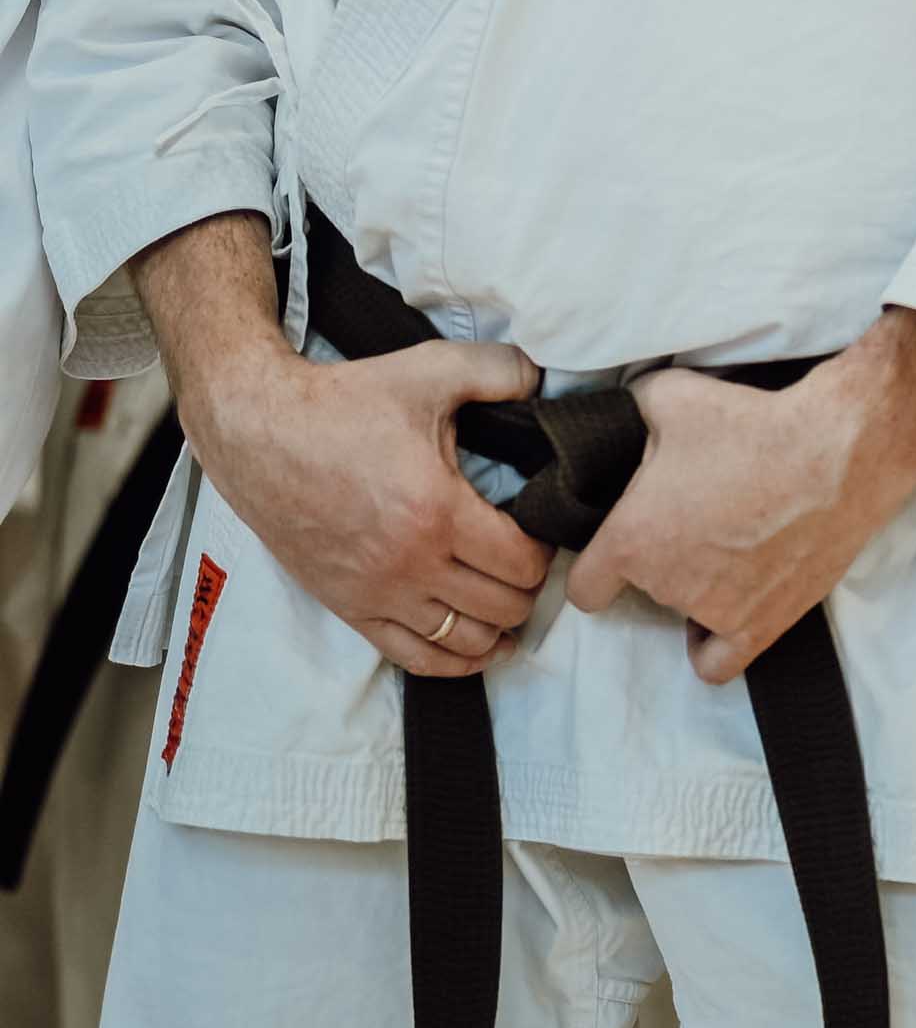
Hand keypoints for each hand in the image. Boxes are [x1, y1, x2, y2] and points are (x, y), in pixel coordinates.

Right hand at [140, 211, 549, 680]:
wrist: (257, 431)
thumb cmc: (344, 402)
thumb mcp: (431, 369)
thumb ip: (502, 370)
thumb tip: (546, 381)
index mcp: (437, 513)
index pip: (521, 563)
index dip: (546, 551)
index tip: (545, 531)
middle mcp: (408, 564)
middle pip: (500, 607)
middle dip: (529, 589)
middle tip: (532, 563)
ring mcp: (375, 592)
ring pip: (462, 640)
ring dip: (497, 625)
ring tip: (509, 600)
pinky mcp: (346, 606)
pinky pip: (411, 656)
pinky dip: (451, 658)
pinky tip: (476, 644)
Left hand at [565, 310, 915, 682]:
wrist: (842, 451)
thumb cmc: (756, 424)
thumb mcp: (673, 396)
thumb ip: (631, 413)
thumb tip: (619, 415)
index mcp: (633, 540)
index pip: (585, 586)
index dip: (598, 565)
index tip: (620, 544)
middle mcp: (667, 585)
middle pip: (642, 589)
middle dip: (659, 557)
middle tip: (693, 515)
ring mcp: (716, 610)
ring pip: (680, 614)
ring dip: (693, 586)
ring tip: (725, 545)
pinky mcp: (764, 623)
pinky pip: (718, 664)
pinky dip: (712, 643)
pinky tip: (722, 612)